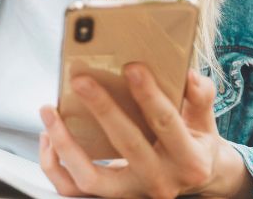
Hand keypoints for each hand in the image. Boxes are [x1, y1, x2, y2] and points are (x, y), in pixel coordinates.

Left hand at [38, 67, 252, 198]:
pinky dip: (54, 164)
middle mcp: (160, 181)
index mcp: (188, 159)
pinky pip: (73, 188)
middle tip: (82, 80)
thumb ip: (200, 97)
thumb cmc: (193, 141)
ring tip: (50, 111)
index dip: (149, 96)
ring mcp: (132, 193)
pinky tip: (48, 135)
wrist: (194, 179)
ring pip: (90, 178)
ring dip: (65, 144)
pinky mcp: (110, 197)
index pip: (166, 124)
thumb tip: (189, 75)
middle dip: (103, 109)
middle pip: (127, 146)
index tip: (132, 67)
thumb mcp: (204, 120)